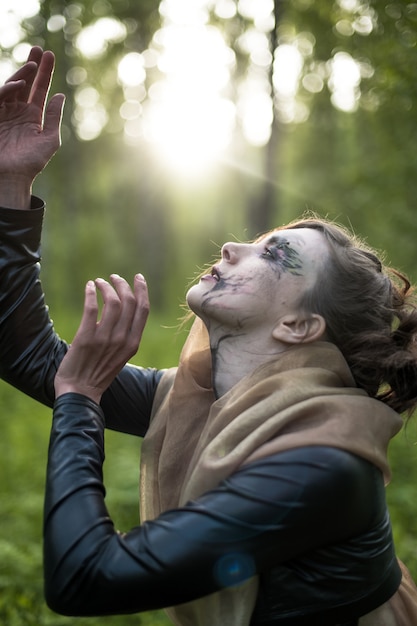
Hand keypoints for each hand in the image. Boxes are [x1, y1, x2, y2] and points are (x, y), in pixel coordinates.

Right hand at [0, 46, 64, 207]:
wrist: (13, 177)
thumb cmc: (32, 162)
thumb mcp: (50, 139)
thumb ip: (54, 117)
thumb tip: (61, 95)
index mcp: (33, 116)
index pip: (40, 89)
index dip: (45, 72)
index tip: (49, 55)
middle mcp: (18, 111)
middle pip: (25, 83)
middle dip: (31, 66)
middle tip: (39, 50)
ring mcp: (5, 113)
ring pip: (12, 87)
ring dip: (22, 74)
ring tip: (33, 64)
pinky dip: (8, 90)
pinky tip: (21, 86)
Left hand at [54, 274, 149, 403]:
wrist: (80, 391)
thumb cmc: (98, 373)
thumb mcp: (120, 356)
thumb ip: (123, 336)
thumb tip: (119, 310)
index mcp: (133, 344)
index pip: (143, 310)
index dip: (142, 291)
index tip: (138, 278)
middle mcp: (122, 340)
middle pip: (129, 302)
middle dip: (123, 284)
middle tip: (114, 278)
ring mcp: (104, 339)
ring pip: (112, 302)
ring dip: (106, 287)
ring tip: (99, 282)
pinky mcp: (85, 338)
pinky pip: (91, 308)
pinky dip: (91, 293)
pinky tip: (89, 287)